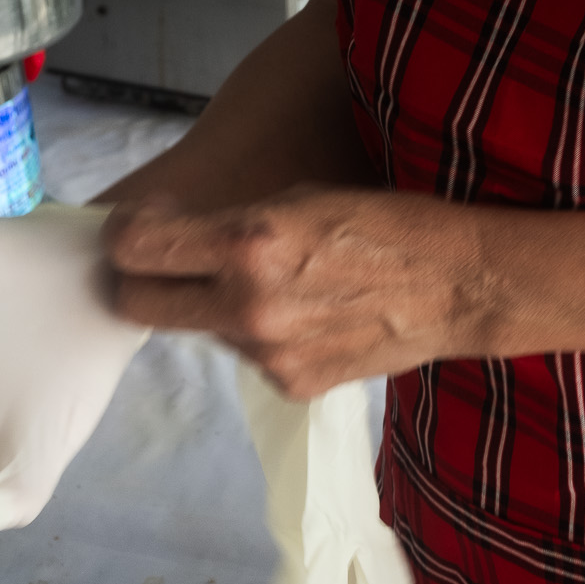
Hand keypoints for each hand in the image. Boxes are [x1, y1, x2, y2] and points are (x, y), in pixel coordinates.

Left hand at [105, 186, 500, 397]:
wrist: (459, 285)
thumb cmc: (384, 223)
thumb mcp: (297, 197)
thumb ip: (226, 223)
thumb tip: (169, 240)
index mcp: (248, 242)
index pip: (132, 250)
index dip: (125, 235)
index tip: (144, 229)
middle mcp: (248, 304)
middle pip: (138, 304)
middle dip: (144, 281)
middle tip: (173, 265)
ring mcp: (268, 354)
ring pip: (201, 331)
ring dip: (218, 308)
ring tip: (282, 287)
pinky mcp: (291, 386)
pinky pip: (249, 357)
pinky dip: (264, 337)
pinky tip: (310, 316)